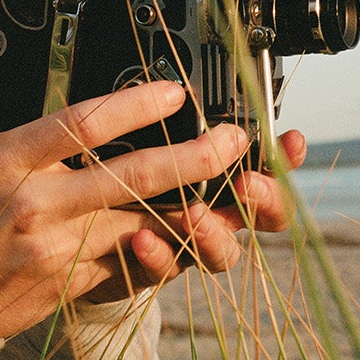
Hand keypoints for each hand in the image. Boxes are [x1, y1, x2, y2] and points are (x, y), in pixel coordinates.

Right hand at [0, 40, 294, 337]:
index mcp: (8, 161)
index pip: (82, 126)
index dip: (134, 106)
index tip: (174, 92)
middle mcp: (39, 204)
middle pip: (131, 177)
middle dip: (192, 158)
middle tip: (233, 141)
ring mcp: (59, 249)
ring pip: (141, 224)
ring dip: (190, 207)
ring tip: (233, 188)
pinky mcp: (71, 284)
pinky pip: (130, 264)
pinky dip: (164, 249)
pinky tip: (197, 232)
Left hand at [77, 128, 304, 304]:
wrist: (68, 230)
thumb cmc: (107, 174)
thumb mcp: (133, 141)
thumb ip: (163, 128)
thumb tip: (176, 90)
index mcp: (215, 177)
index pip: (265, 167)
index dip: (285, 156)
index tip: (291, 140)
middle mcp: (210, 212)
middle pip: (262, 215)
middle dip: (264, 199)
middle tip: (247, 184)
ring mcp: (185, 244)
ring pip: (222, 251)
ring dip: (212, 232)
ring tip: (191, 215)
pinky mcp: (153, 269)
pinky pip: (167, 269)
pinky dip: (160, 254)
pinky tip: (142, 239)